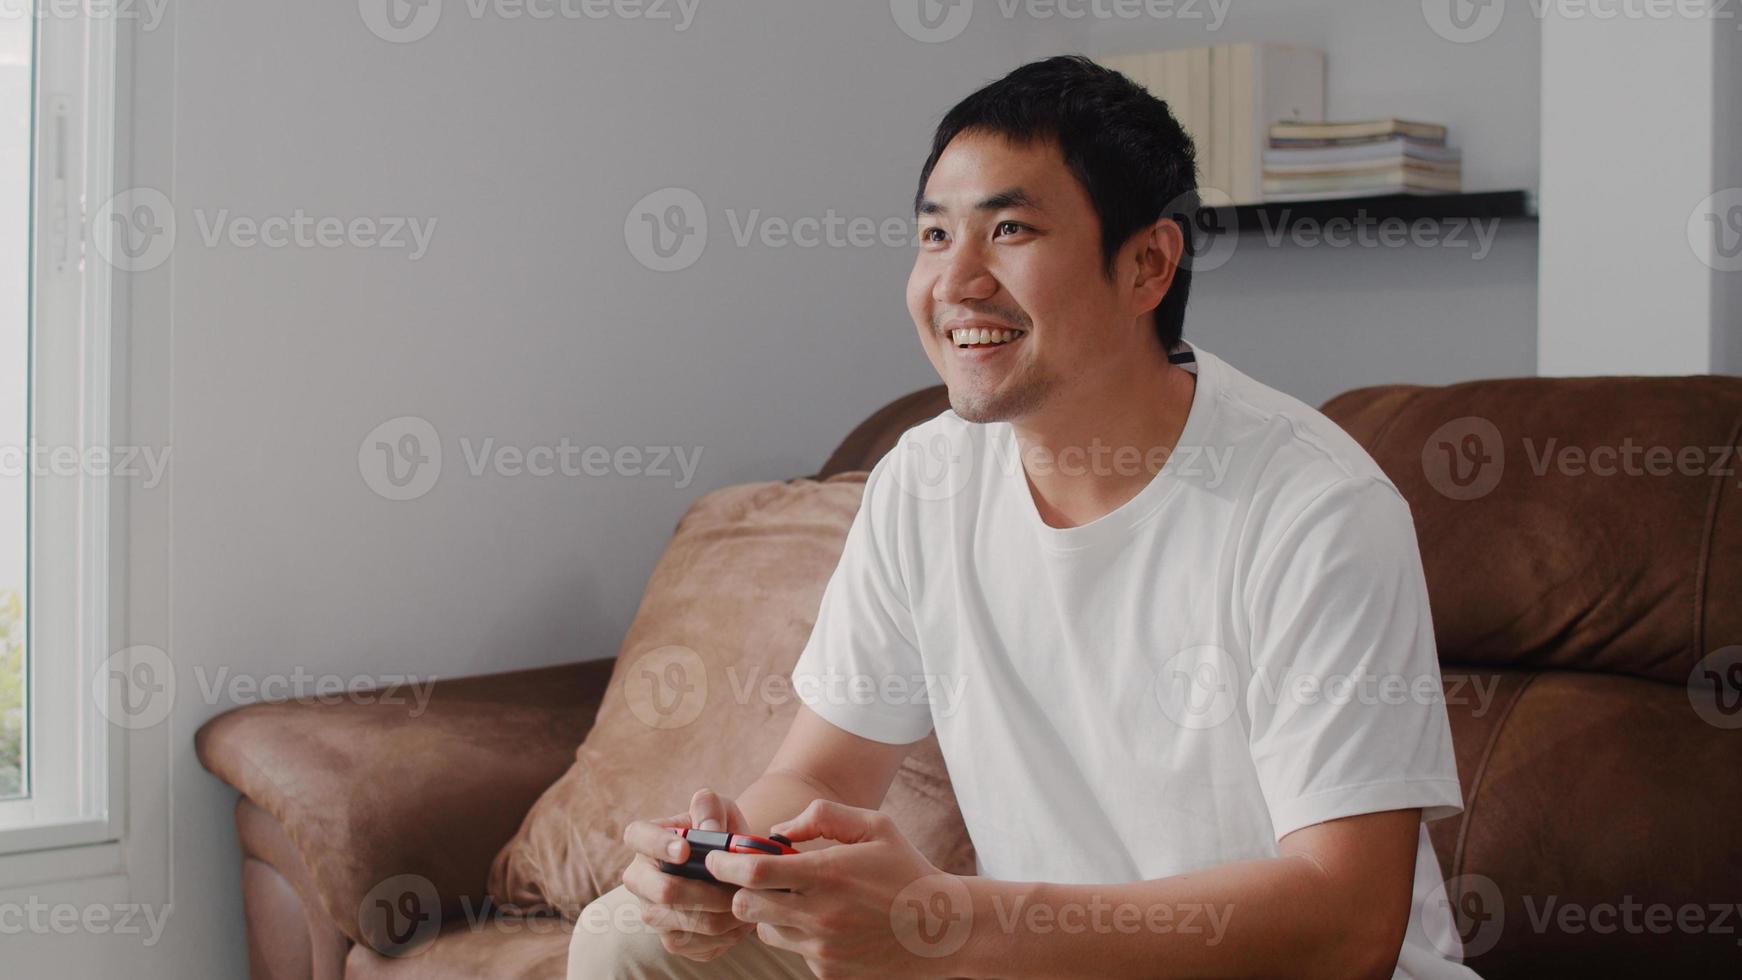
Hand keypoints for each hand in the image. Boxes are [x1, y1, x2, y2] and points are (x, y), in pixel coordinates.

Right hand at [619, 788, 758, 961]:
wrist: (728, 867)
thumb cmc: (719, 831)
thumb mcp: (718, 808)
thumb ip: (710, 808)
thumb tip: (709, 831)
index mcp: (644, 840)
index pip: (637, 837)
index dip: (658, 845)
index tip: (686, 850)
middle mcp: (639, 880)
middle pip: (665, 892)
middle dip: (708, 891)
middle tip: (738, 886)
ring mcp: (653, 914)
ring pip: (688, 923)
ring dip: (725, 914)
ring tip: (750, 901)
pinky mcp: (672, 940)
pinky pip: (701, 945)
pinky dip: (729, 935)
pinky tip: (744, 919)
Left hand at [709, 799, 964, 978]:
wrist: (943, 931)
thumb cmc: (906, 870)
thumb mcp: (875, 826)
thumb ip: (823, 816)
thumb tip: (778, 831)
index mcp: (829, 874)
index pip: (754, 873)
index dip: (725, 864)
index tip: (714, 857)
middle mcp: (821, 915)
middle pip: (746, 906)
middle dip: (740, 890)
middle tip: (755, 877)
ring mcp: (823, 949)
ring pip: (766, 929)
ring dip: (770, 912)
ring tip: (800, 899)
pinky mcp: (828, 972)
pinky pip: (794, 950)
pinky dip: (799, 934)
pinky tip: (830, 923)